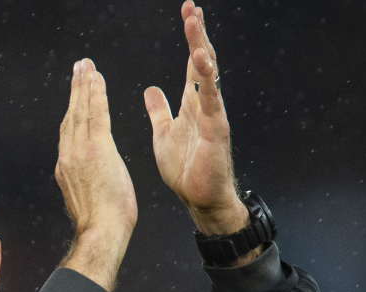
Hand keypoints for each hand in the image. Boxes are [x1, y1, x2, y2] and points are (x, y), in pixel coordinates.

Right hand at [55, 58, 137, 291]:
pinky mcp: (97, 149)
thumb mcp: (88, 198)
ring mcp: (80, 151)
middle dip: (76, 89)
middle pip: (71, 114)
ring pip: (81, 110)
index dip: (73, 109)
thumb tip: (89, 179)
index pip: (70, 131)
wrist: (101, 232)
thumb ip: (85, 181)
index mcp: (66, 167)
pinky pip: (96, 114)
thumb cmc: (102, 224)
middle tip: (79, 68)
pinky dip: (95, 94)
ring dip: (84, 85)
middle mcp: (68, 155)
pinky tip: (97, 79)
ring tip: (86, 66)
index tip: (76, 95)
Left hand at [144, 1, 251, 242]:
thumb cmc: (185, 169)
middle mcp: (204, 103)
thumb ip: (159, 110)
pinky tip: (202, 59)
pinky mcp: (216, 128)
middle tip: (192, 8)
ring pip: (208, 74)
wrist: (200, 198)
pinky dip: (207, 79)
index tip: (188, 12)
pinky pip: (211, 99)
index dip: (190, 38)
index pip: (192, 63)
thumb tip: (150, 89)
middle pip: (202, 60)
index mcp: (191, 103)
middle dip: (197, 34)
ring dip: (201, 47)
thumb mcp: (164, 133)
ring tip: (194, 24)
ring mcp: (212, 114)